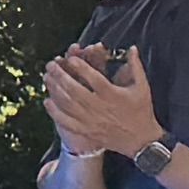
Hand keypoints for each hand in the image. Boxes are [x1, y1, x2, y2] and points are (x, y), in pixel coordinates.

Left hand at [38, 40, 163, 162]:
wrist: (140, 141)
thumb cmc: (141, 110)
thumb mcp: (142, 87)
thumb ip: (134, 66)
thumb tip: (132, 48)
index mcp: (113, 95)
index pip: (94, 78)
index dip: (81, 67)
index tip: (70, 57)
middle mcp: (100, 108)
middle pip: (75, 90)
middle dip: (61, 75)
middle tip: (51, 64)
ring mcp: (91, 121)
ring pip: (68, 104)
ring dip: (55, 90)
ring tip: (47, 77)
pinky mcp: (87, 131)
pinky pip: (67, 121)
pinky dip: (55, 112)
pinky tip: (47, 101)